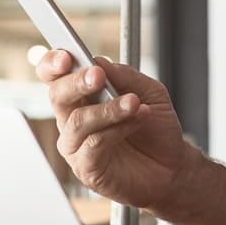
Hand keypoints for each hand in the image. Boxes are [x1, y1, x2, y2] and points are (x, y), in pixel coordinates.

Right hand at [34, 50, 192, 210]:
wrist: (173, 166)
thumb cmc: (155, 130)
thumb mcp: (149, 92)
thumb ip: (124, 76)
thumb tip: (99, 61)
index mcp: (82, 95)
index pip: (54, 75)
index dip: (52, 63)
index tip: (67, 57)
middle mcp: (73, 118)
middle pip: (57, 94)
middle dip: (77, 82)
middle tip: (98, 76)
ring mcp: (76, 144)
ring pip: (78, 120)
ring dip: (108, 108)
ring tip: (134, 103)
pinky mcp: (86, 167)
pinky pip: (93, 143)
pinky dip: (117, 129)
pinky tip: (136, 122)